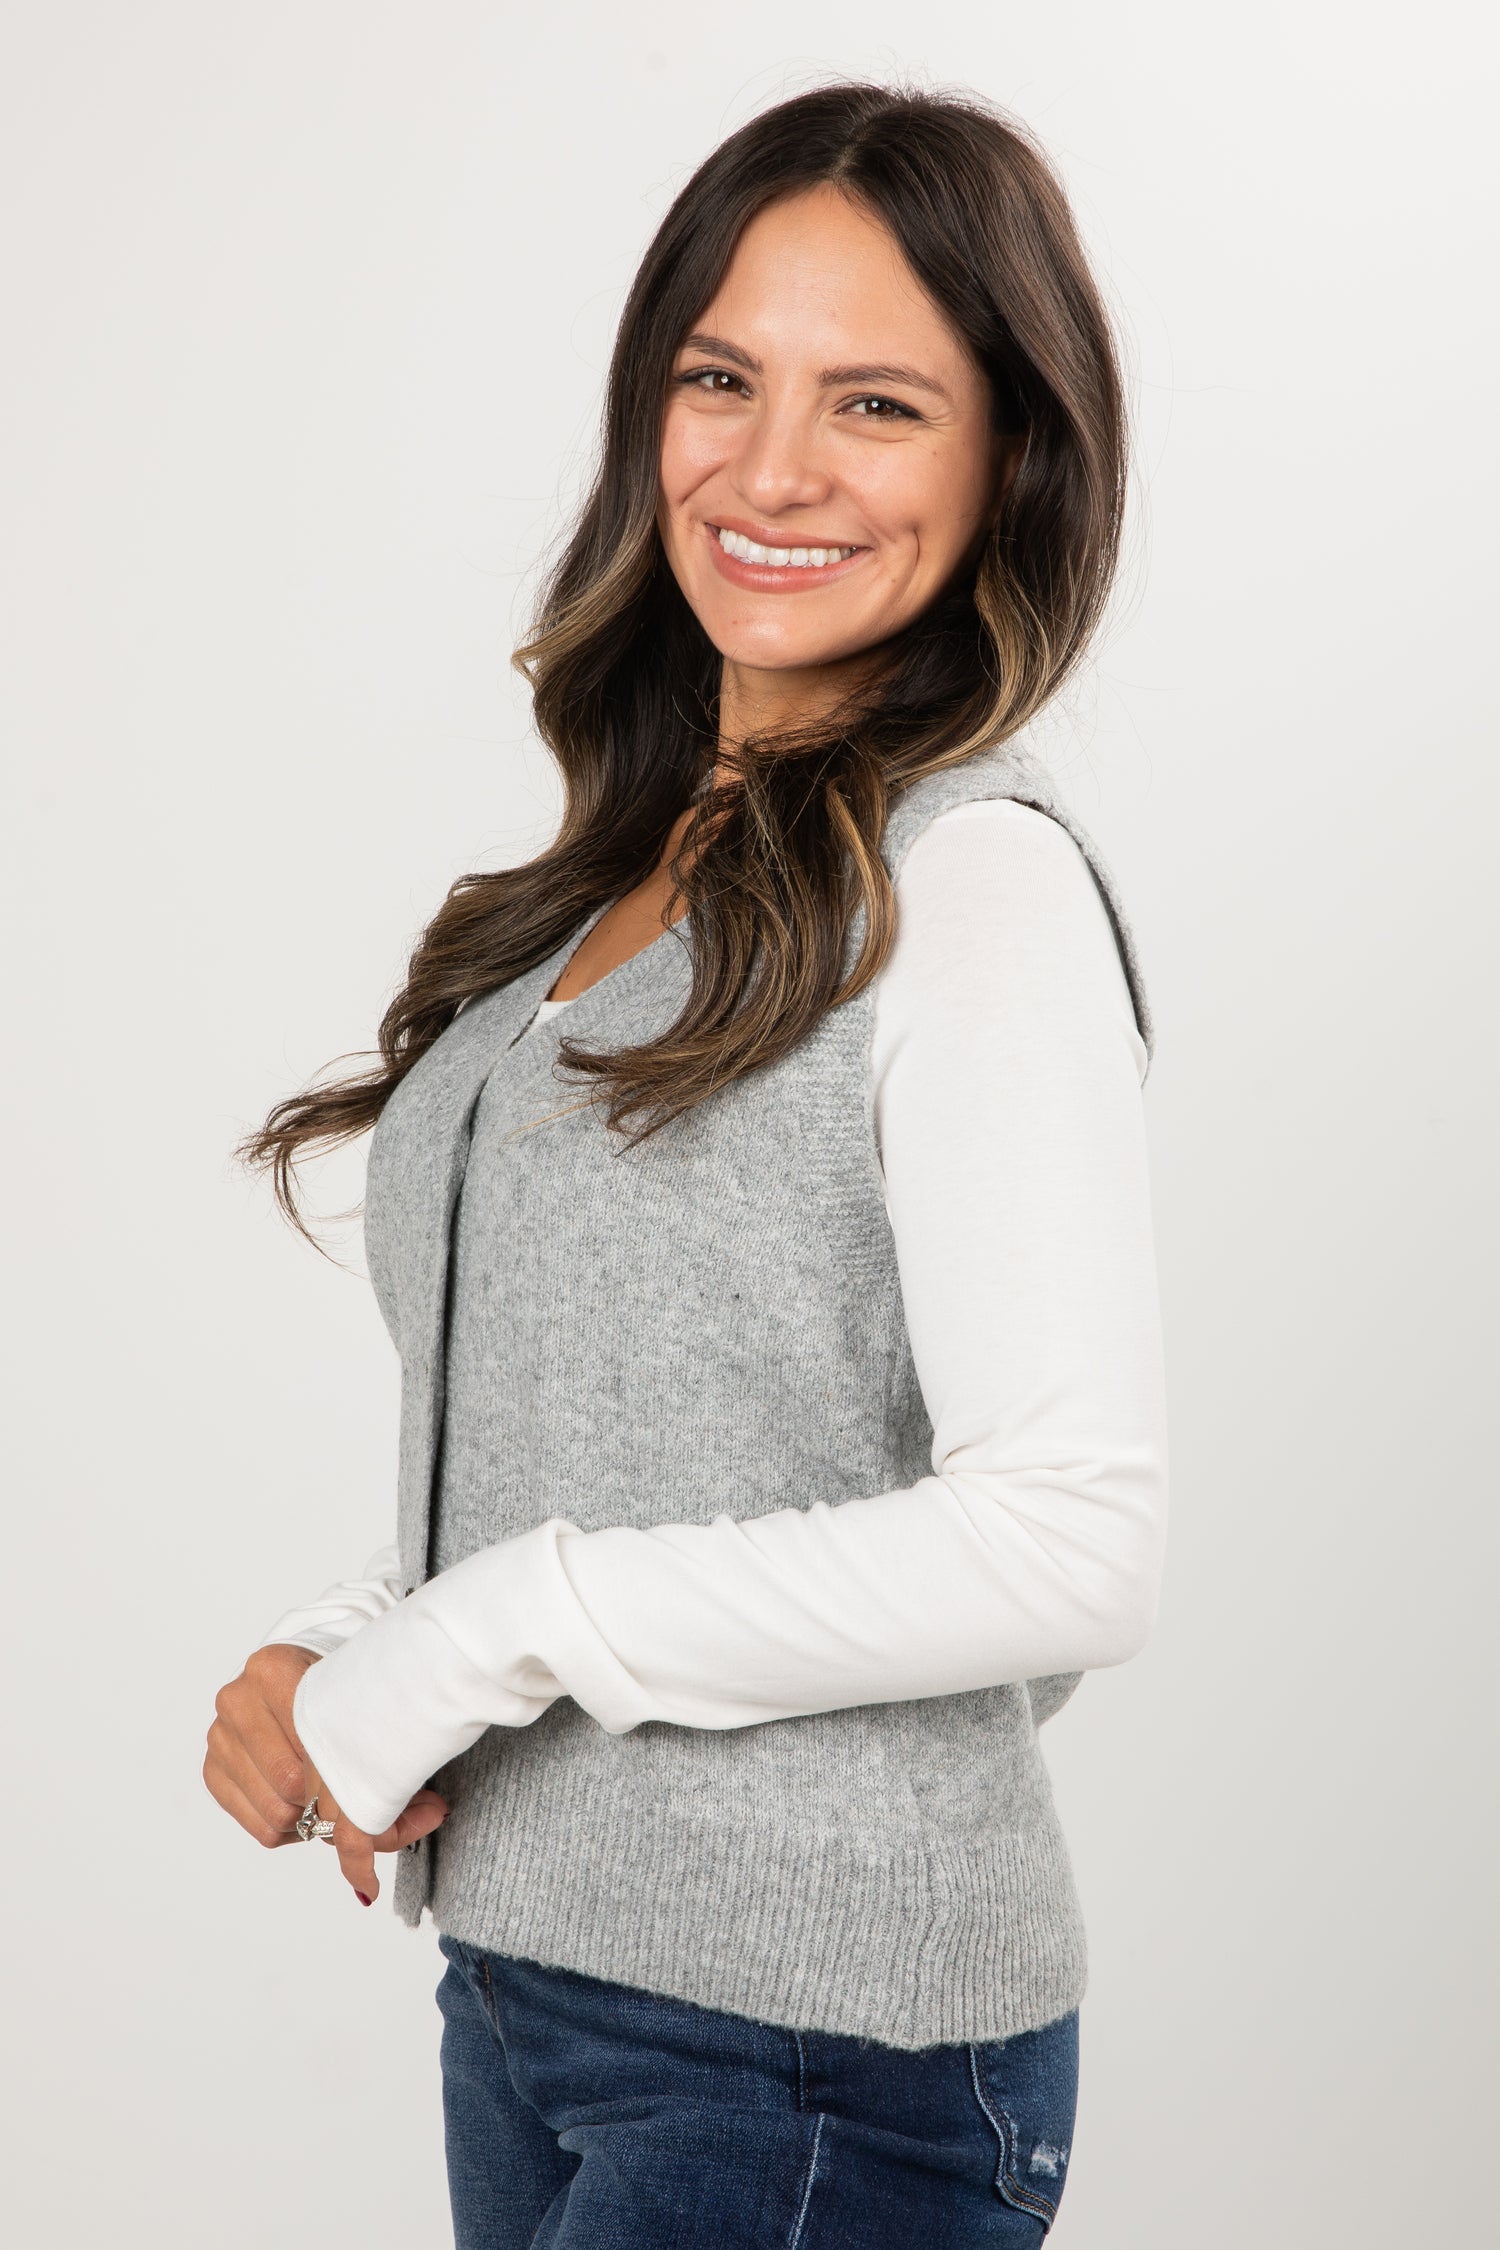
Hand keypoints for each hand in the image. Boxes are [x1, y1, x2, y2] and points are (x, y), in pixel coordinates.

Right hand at [203, 1643, 447, 1900]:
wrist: (300, 1675)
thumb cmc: (338, 1695)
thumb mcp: (364, 1709)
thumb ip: (391, 1764)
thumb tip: (435, 1813)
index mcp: (272, 1669)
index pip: (312, 1742)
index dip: (345, 1773)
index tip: (374, 1781)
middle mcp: (236, 1700)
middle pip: (292, 1784)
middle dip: (329, 1799)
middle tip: (353, 1793)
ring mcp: (218, 1737)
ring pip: (277, 1813)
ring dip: (311, 1818)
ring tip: (328, 1796)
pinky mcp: (213, 1771)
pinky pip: (261, 1830)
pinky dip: (291, 1828)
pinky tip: (304, 1802)